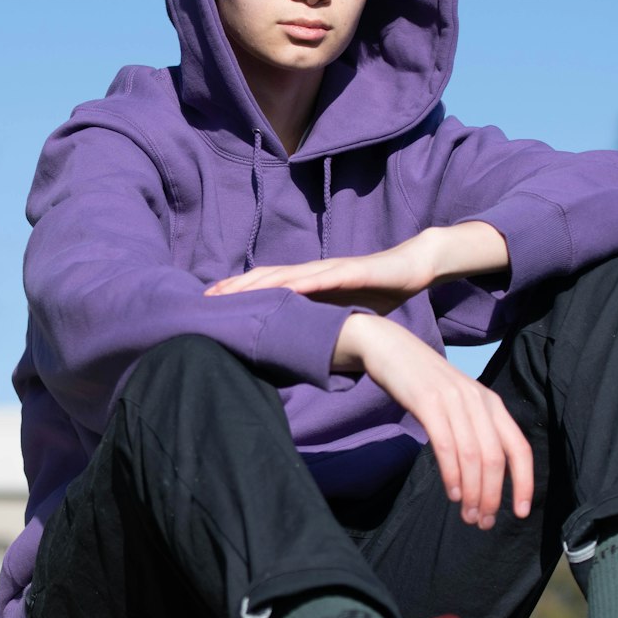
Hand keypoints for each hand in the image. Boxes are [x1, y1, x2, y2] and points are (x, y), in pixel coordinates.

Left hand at [205, 238, 435, 313]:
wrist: (412, 267)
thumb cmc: (377, 291)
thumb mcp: (342, 314)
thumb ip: (320, 325)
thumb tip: (300, 350)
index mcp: (309, 283)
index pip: (266, 287)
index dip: (238, 294)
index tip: (210, 306)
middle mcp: (314, 273)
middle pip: (267, 278)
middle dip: (235, 288)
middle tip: (206, 300)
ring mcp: (331, 270)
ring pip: (288, 275)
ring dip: (260, 284)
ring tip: (234, 294)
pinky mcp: (353, 271)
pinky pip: (325, 277)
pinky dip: (304, 283)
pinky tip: (287, 290)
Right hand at [334, 314, 532, 529]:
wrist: (392, 348)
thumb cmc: (426, 384)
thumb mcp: (459, 404)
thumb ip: (474, 430)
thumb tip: (485, 476)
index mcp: (493, 404)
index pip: (520, 448)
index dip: (524, 483)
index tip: (519, 512)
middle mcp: (479, 401)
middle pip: (495, 458)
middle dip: (491, 496)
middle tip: (482, 522)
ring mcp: (453, 400)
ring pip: (472, 455)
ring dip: (472, 491)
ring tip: (467, 514)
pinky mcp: (428, 401)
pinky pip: (445, 444)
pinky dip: (451, 473)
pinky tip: (451, 492)